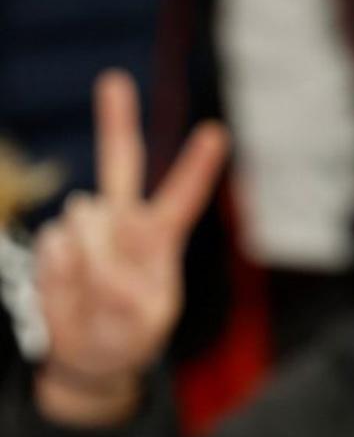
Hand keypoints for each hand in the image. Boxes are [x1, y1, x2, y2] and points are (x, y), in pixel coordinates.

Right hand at [34, 69, 227, 424]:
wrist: (90, 356)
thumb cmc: (128, 335)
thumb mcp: (142, 320)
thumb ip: (117, 280)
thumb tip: (81, 226)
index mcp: (159, 243)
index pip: (181, 199)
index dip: (197, 167)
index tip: (217, 133)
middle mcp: (123, 226)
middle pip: (120, 166)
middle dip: (115, 123)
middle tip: (114, 80)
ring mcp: (86, 232)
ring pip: (82, 220)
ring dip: (88, 262)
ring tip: (95, 296)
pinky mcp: (53, 244)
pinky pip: (54, 249)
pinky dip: (61, 275)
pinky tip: (72, 291)